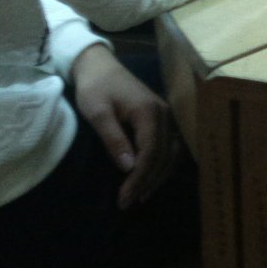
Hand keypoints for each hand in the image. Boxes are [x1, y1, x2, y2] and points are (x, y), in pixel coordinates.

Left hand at [69, 43, 177, 209]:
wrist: (98, 65)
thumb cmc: (95, 87)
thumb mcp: (98, 113)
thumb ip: (114, 139)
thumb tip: (129, 168)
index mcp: (149, 113)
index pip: (150, 153)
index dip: (138, 178)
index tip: (123, 198)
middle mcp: (164, 114)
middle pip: (163, 156)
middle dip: (147, 182)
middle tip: (128, 202)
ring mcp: (165, 115)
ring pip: (171, 153)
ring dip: (158, 175)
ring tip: (141, 195)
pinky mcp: (161, 117)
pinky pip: (169, 146)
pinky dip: (163, 164)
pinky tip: (151, 177)